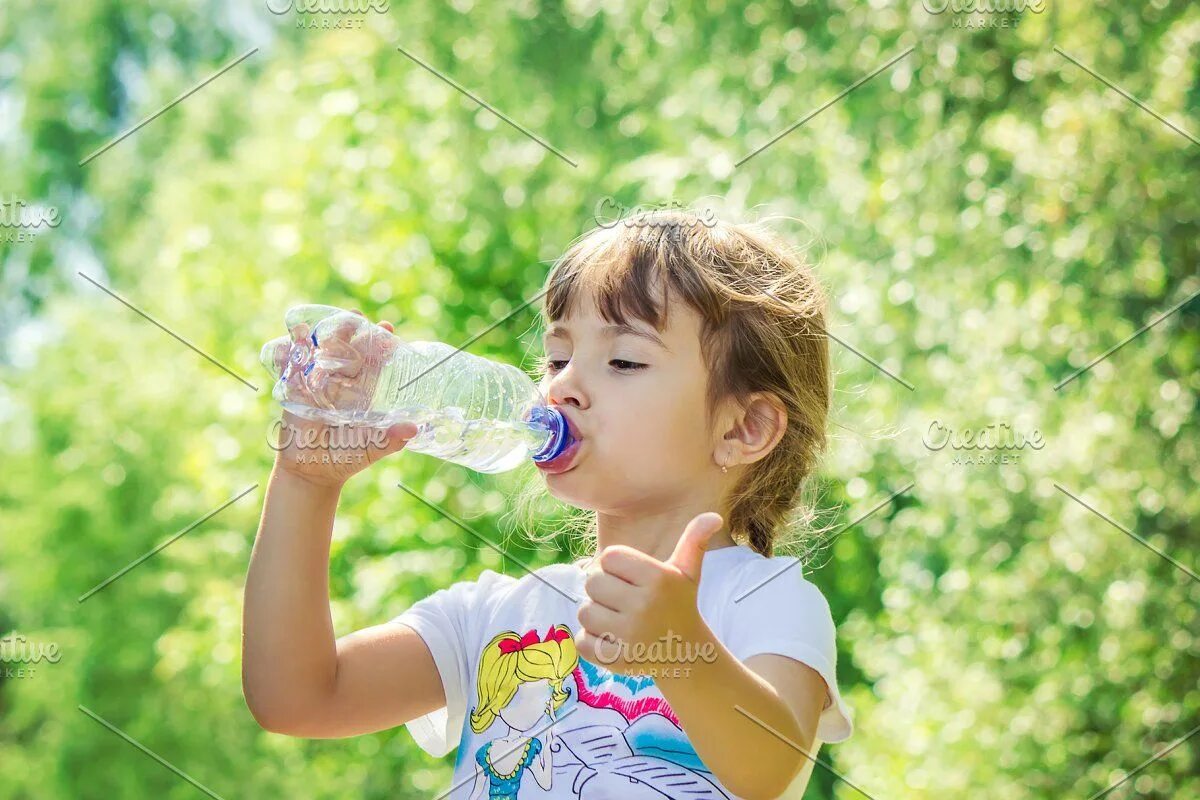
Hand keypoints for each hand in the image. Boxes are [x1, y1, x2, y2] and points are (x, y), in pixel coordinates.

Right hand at [272, 311, 417, 489]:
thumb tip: (414, 428)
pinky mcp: (293, 390)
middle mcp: (340, 381)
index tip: (387, 327)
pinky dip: (291, 350)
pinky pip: (290, 365)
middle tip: (358, 316)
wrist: (313, 472)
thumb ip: (392, 438)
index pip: (372, 358)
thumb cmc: (346, 457)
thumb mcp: (372, 447)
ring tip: (327, 320)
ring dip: (322, 333)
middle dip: (351, 328)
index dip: (380, 341)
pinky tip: (296, 334)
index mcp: (362, 389)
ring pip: (319, 350)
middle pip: (346, 347)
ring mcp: (315, 383)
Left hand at [575, 512, 723, 674]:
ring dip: (596, 618)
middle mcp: (644, 605)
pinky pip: (583, 643)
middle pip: (592, 583)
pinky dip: (592, 643)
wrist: (687, 654)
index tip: (630, 580)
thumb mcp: (687, 573)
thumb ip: (694, 541)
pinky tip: (613, 642)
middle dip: (603, 591)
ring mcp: (630, 635)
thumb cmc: (679, 605)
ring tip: (618, 621)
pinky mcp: (618, 661)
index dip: (614, 567)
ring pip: (585, 613)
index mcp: (658, 578)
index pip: (608, 557)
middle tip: (622, 601)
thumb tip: (714, 516)